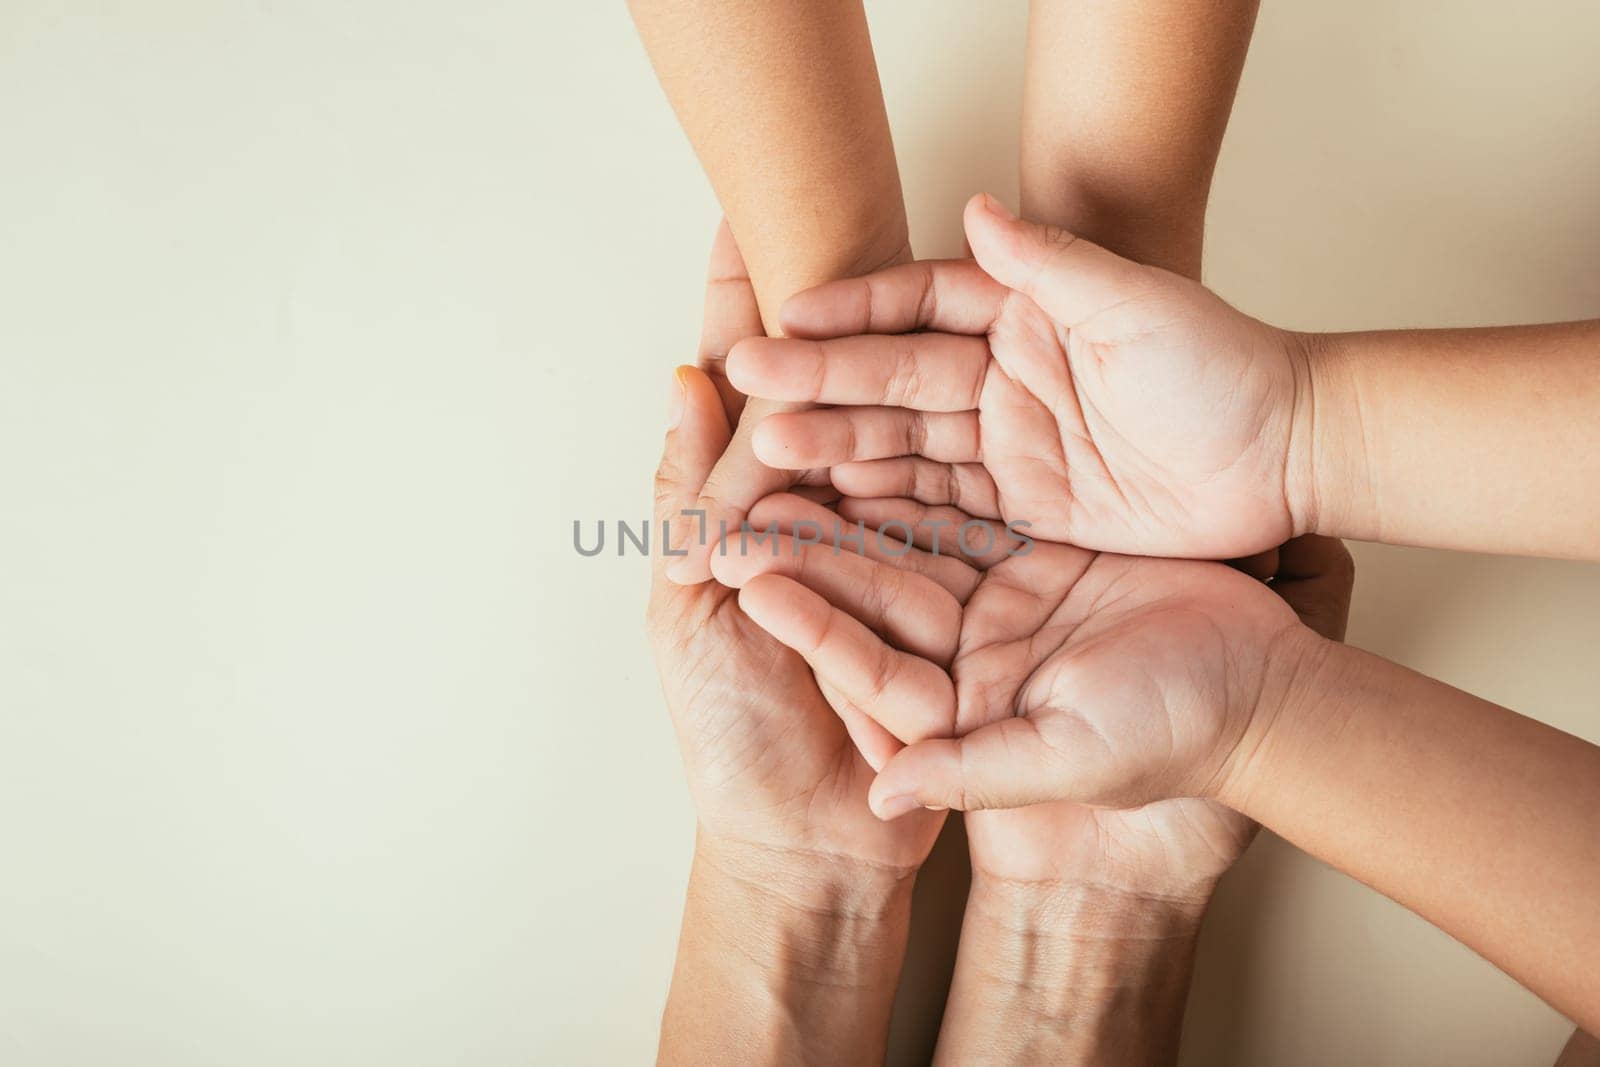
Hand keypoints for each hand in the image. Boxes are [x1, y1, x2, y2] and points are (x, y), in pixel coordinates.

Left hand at [648, 223, 942, 879]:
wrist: (813, 849)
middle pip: (824, 402)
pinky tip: (961, 374)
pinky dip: (948, 446)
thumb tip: (686, 384)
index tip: (740, 223)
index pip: (740, 400)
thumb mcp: (691, 613)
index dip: (739, 314)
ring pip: (890, 442)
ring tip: (899, 265)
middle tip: (835, 210)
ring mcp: (889, 552)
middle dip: (824, 312)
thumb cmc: (733, 740)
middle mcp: (816, 524)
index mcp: (740, 520)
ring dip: (888, 361)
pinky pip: (949, 511)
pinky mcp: (952, 591)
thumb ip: (693, 500)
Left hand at [709, 500, 1332, 822]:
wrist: (1266, 699)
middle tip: (743, 498)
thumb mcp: (1067, 764)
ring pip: (914, 545)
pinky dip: (926, 476)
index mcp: (961, 714)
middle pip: (879, 596)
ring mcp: (1003, 607)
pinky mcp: (1039, 560)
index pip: (869, 663)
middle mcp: (970, 660)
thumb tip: (883, 800)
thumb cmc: (1175, 740)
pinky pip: (970, 510)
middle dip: (812, 548)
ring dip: (855, 504)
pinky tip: (875, 435)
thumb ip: (972, 774)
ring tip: (790, 452)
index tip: (745, 576)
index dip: (810, 619)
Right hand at [726, 192, 1319, 559]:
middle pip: (895, 379)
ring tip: (769, 450)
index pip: (919, 304)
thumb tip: (976, 204)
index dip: (855, 310)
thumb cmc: (1224, 369)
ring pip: (904, 445)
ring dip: (837, 447)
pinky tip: (827, 506)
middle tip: (750, 385)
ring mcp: (1008, 445)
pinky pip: (940, 506)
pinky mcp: (1024, 508)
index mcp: (1023, 316)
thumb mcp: (1137, 305)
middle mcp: (1003, 376)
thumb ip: (1050, 264)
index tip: (790, 315)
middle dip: (821, 382)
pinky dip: (884, 507)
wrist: (1283, 460)